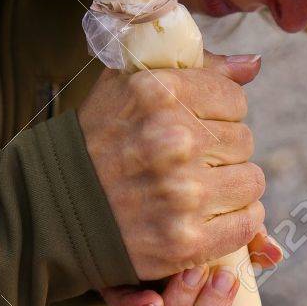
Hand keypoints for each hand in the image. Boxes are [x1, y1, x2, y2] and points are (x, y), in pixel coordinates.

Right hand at [79, 51, 266, 280]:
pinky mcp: (187, 240)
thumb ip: (195, 67)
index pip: (234, 100)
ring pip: (251, 181)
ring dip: (230, 186)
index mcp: (160, 93)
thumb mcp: (129, 85)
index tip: (193, 129)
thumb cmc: (97, 143)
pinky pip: (248, 222)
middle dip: (220, 152)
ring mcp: (183, 194)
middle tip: (188, 163)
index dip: (216, 116)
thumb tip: (253, 65)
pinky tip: (210, 216)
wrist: (53, 210)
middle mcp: (174, 140)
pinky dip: (238, 221)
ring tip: (197, 190)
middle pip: (243, 141)